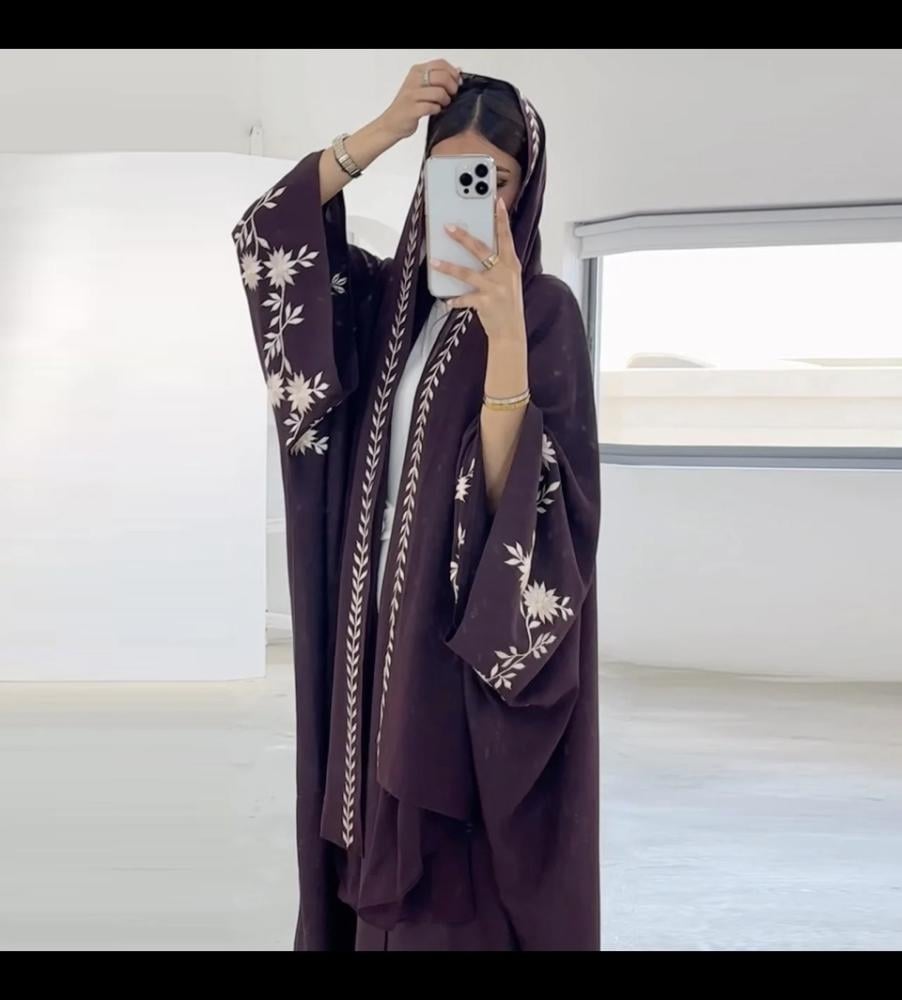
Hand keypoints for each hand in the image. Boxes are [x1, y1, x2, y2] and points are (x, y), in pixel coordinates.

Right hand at [378, 60, 460, 142]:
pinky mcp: (412, 109)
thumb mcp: (421, 86)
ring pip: (439, 92)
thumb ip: (438, 78)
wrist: (391, 123)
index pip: (440, 64)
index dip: (453, 73)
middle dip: (452, 87)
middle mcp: (413, 80)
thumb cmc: (408, 105)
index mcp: (417, 71)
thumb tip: (458, 70)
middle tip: (451, 95)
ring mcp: (411, 95)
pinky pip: (432, 107)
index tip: (457, 82)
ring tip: (442, 105)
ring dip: (445, 101)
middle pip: (442, 77)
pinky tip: (434, 111)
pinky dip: (437, 110)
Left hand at [432, 198, 525, 343]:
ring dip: (449, 267)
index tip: (496, 201)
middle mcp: (504, 273)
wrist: (512, 331)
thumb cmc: (507, 304)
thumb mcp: (508, 280)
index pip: (506, 237)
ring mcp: (495, 288)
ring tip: (434, 261)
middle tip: (449, 227)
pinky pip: (465, 298)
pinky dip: (455, 300)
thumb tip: (476, 248)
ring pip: (467, 273)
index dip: (501, 219)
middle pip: (481, 250)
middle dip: (464, 237)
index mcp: (511, 264)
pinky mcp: (486, 303)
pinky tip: (447, 301)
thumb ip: (498, 264)